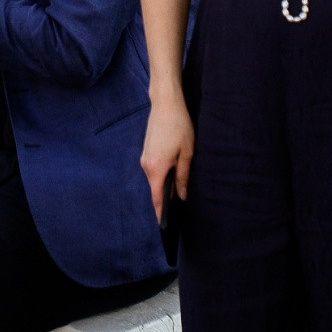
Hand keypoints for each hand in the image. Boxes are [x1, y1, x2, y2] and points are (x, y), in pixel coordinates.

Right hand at [141, 96, 195, 221]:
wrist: (165, 104)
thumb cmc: (179, 127)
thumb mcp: (187, 153)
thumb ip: (183, 177)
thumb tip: (182, 196)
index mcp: (156, 168)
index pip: (156, 198)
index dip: (161, 214)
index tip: (165, 227)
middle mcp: (146, 166)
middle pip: (155, 189)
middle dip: (166, 200)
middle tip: (180, 210)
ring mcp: (145, 158)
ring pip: (155, 179)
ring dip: (166, 185)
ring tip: (180, 191)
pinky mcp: (147, 152)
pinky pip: (154, 169)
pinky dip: (163, 175)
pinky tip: (174, 173)